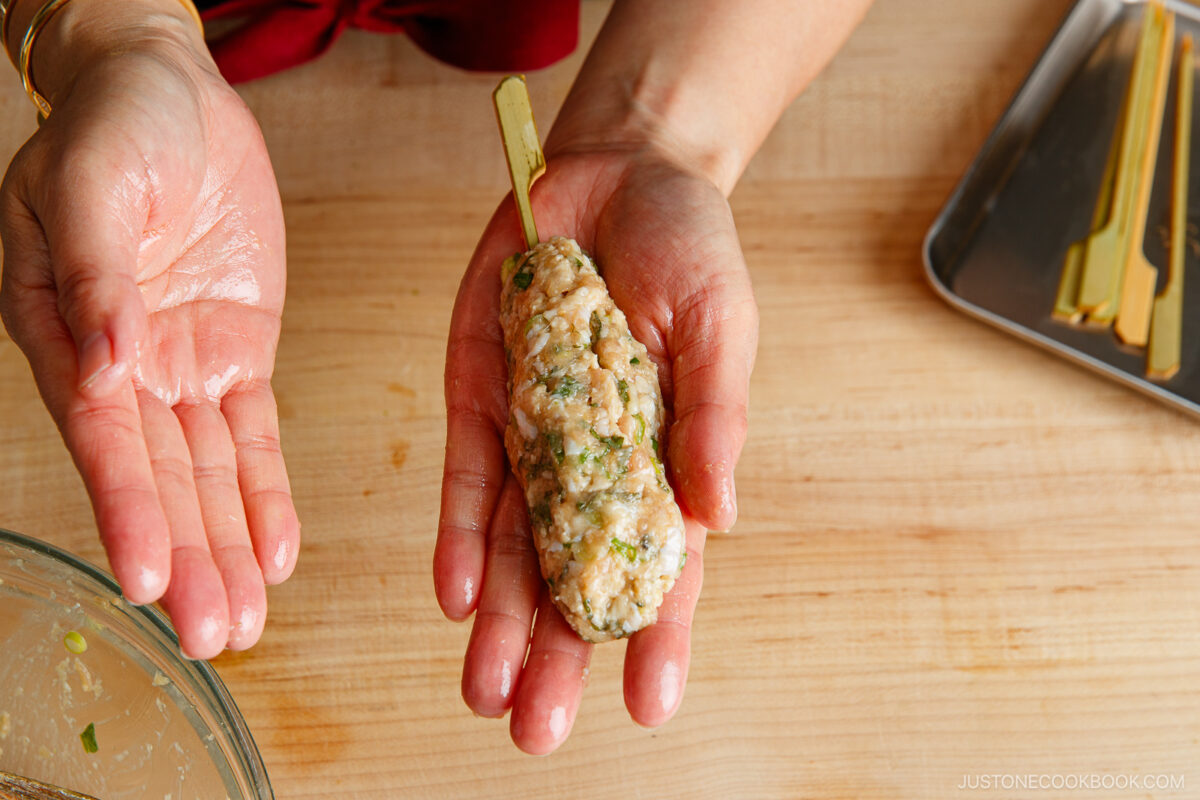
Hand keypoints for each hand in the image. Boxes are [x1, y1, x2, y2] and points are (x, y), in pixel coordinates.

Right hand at [0, 12, 297, 657]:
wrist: (172, 97)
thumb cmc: (116, 128)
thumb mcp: (91, 186)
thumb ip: (96, 278)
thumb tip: (106, 364)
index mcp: (71, 337)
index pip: (104, 439)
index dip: (129, 510)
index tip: (148, 579)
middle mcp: (127, 368)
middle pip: (161, 479)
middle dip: (188, 559)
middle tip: (213, 636)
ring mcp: (185, 367)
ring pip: (211, 475)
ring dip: (229, 546)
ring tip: (246, 620)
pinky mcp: (239, 355)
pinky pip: (255, 436)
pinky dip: (267, 494)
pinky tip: (278, 551)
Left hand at [436, 143, 757, 752]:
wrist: (614, 172)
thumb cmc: (689, 247)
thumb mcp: (721, 325)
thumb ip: (716, 416)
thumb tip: (720, 514)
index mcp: (669, 458)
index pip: (664, 565)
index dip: (658, 637)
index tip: (649, 708)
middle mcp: (598, 461)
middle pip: (575, 574)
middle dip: (556, 653)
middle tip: (536, 731)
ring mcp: (537, 433)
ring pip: (515, 545)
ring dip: (499, 620)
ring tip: (485, 691)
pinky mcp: (482, 396)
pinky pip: (470, 477)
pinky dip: (463, 535)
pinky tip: (458, 595)